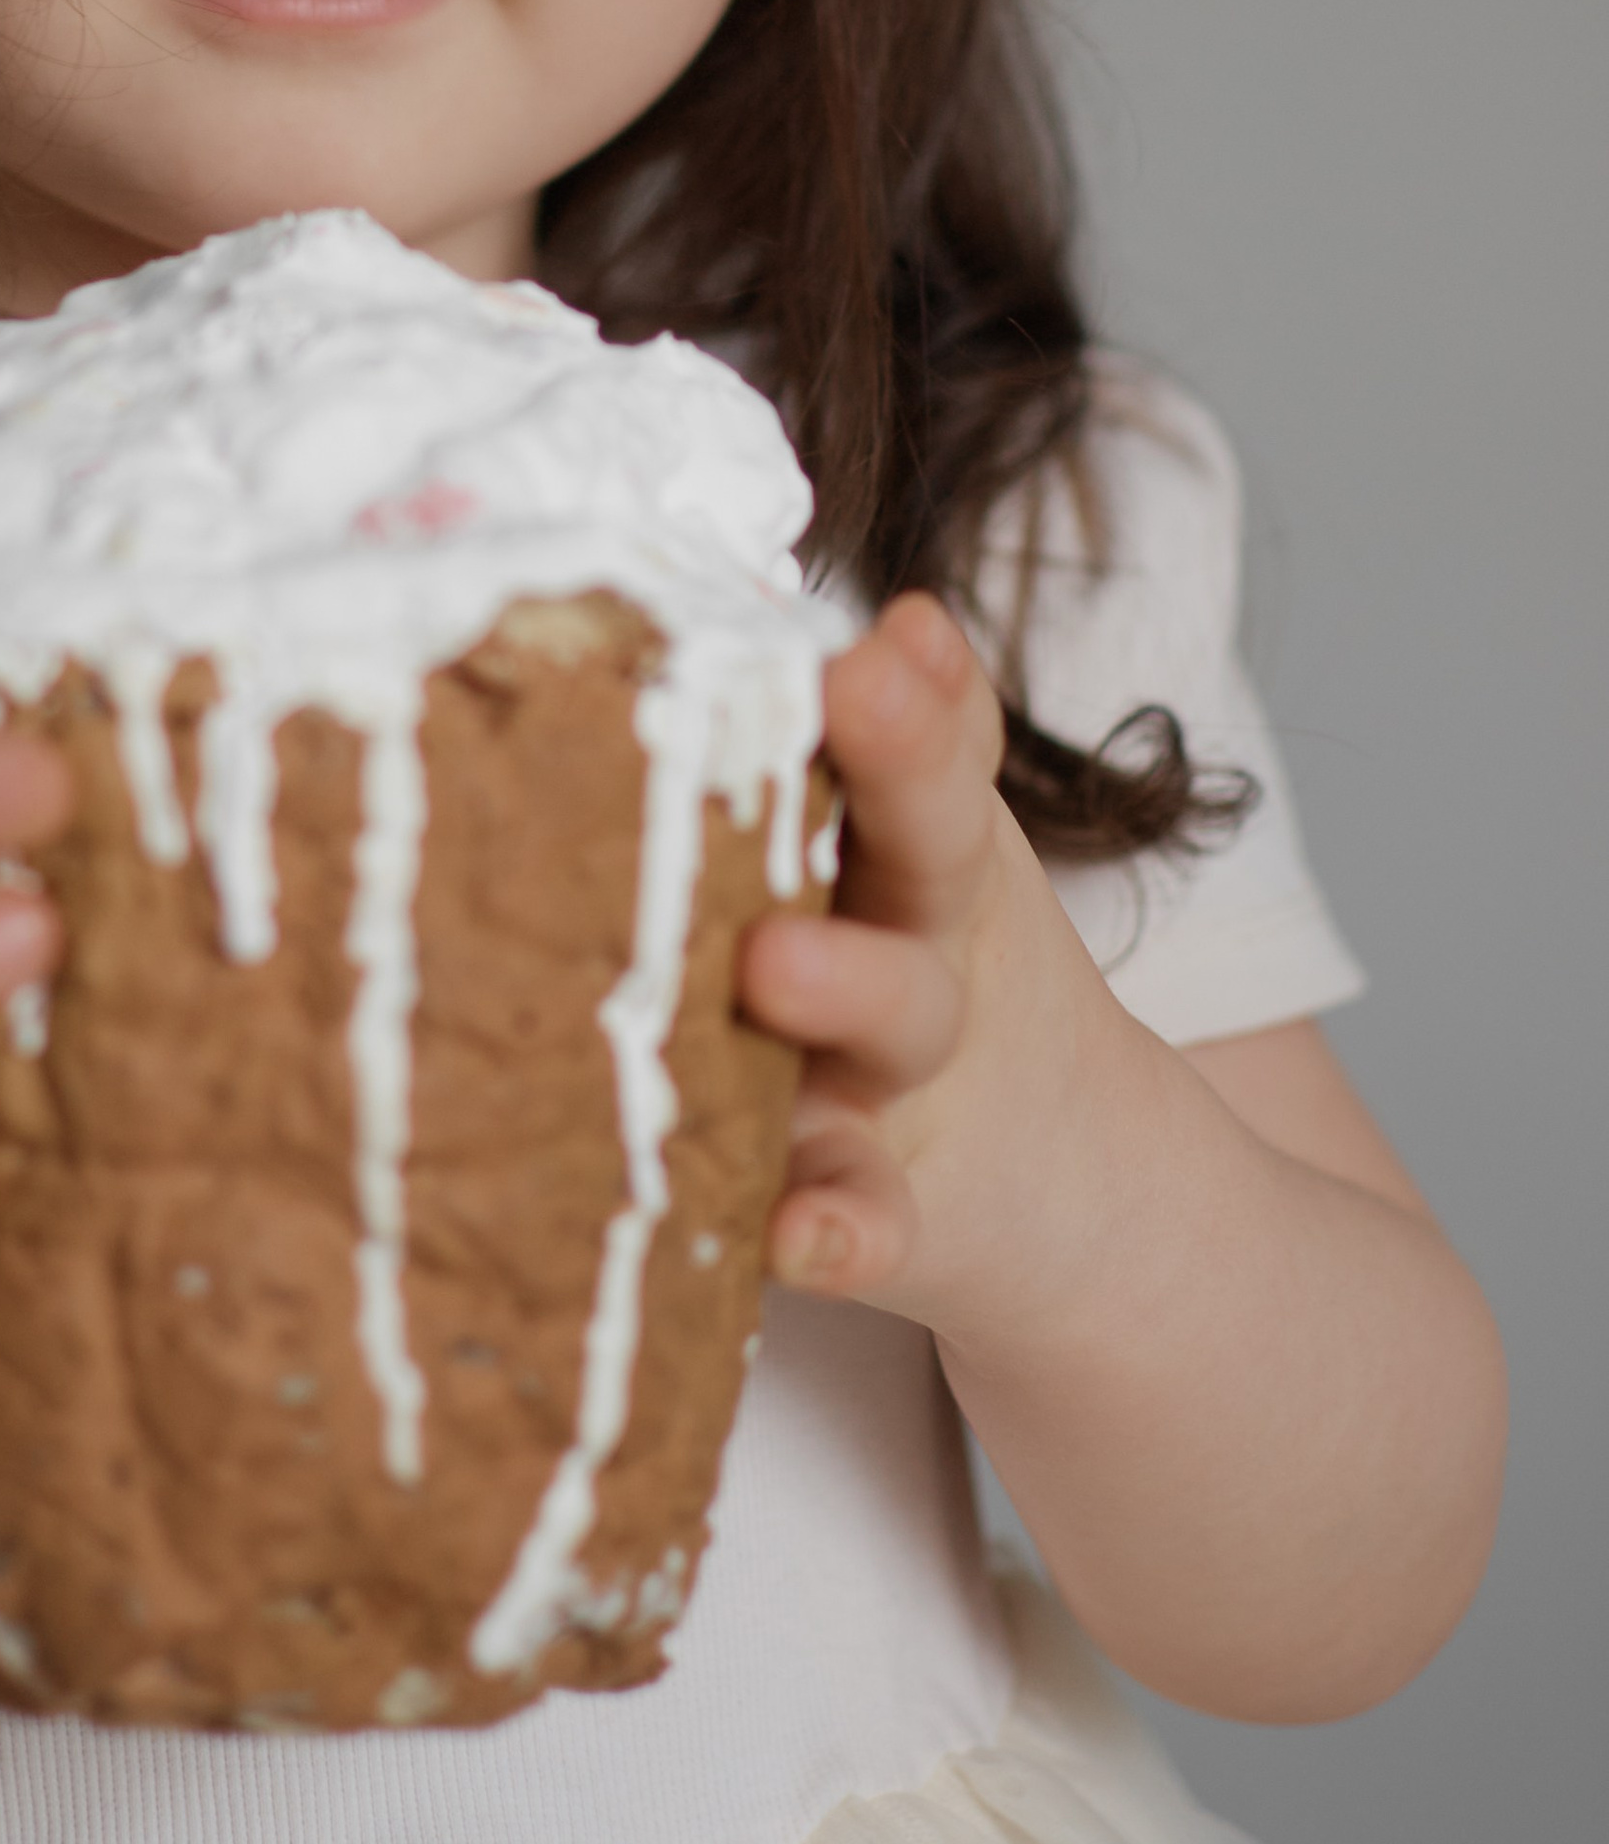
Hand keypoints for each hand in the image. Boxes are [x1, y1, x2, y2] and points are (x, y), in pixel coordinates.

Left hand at [737, 594, 1130, 1336]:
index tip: (894, 627)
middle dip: (899, 766)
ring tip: (776, 964)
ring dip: (845, 985)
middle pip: (924, 851)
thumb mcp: (940, 845)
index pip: (928, 747)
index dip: (919, 689)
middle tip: (852, 693)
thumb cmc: (932, 972)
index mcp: (917, 852)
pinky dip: (839, 1232)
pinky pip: (864, 1222)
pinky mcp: (889, 1216)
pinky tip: (798, 1238)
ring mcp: (905, 1086)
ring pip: (889, 1022)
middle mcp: (918, 950)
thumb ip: (917, 727)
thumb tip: (875, 605)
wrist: (1068, 1189)